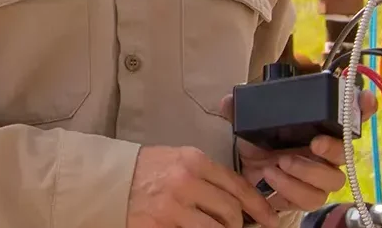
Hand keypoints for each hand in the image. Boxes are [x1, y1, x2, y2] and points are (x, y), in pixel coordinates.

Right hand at [127, 145, 279, 227]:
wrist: (110, 181)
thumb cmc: (149, 169)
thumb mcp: (180, 160)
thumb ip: (208, 175)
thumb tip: (237, 198)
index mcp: (195, 161)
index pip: (237, 185)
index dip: (259, 206)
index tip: (271, 219)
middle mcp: (187, 182)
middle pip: (231, 212)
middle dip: (238, 225)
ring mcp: (173, 208)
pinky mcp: (159, 227)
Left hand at [219, 90, 376, 212]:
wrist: (246, 177)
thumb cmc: (259, 144)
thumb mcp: (250, 123)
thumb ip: (241, 110)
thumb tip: (228, 100)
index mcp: (319, 127)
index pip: (350, 117)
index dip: (362, 108)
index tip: (365, 100)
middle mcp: (325, 152)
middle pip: (345, 154)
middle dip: (332, 149)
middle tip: (313, 143)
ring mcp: (318, 177)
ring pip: (331, 181)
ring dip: (306, 172)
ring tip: (280, 164)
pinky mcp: (305, 197)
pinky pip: (309, 199)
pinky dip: (290, 189)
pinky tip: (272, 178)